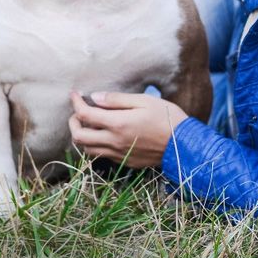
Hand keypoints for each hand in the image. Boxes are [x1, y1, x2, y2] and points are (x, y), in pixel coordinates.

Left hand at [68, 91, 187, 168]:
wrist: (184, 145)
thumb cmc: (167, 118)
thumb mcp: (144, 101)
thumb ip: (117, 100)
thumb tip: (95, 97)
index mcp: (118, 124)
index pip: (85, 115)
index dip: (76, 103)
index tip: (75, 94)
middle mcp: (114, 142)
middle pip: (79, 137)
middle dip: (73, 122)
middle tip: (78, 112)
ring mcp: (119, 155)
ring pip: (87, 150)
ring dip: (82, 136)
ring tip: (89, 124)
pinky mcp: (125, 162)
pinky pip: (102, 156)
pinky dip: (96, 145)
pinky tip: (105, 135)